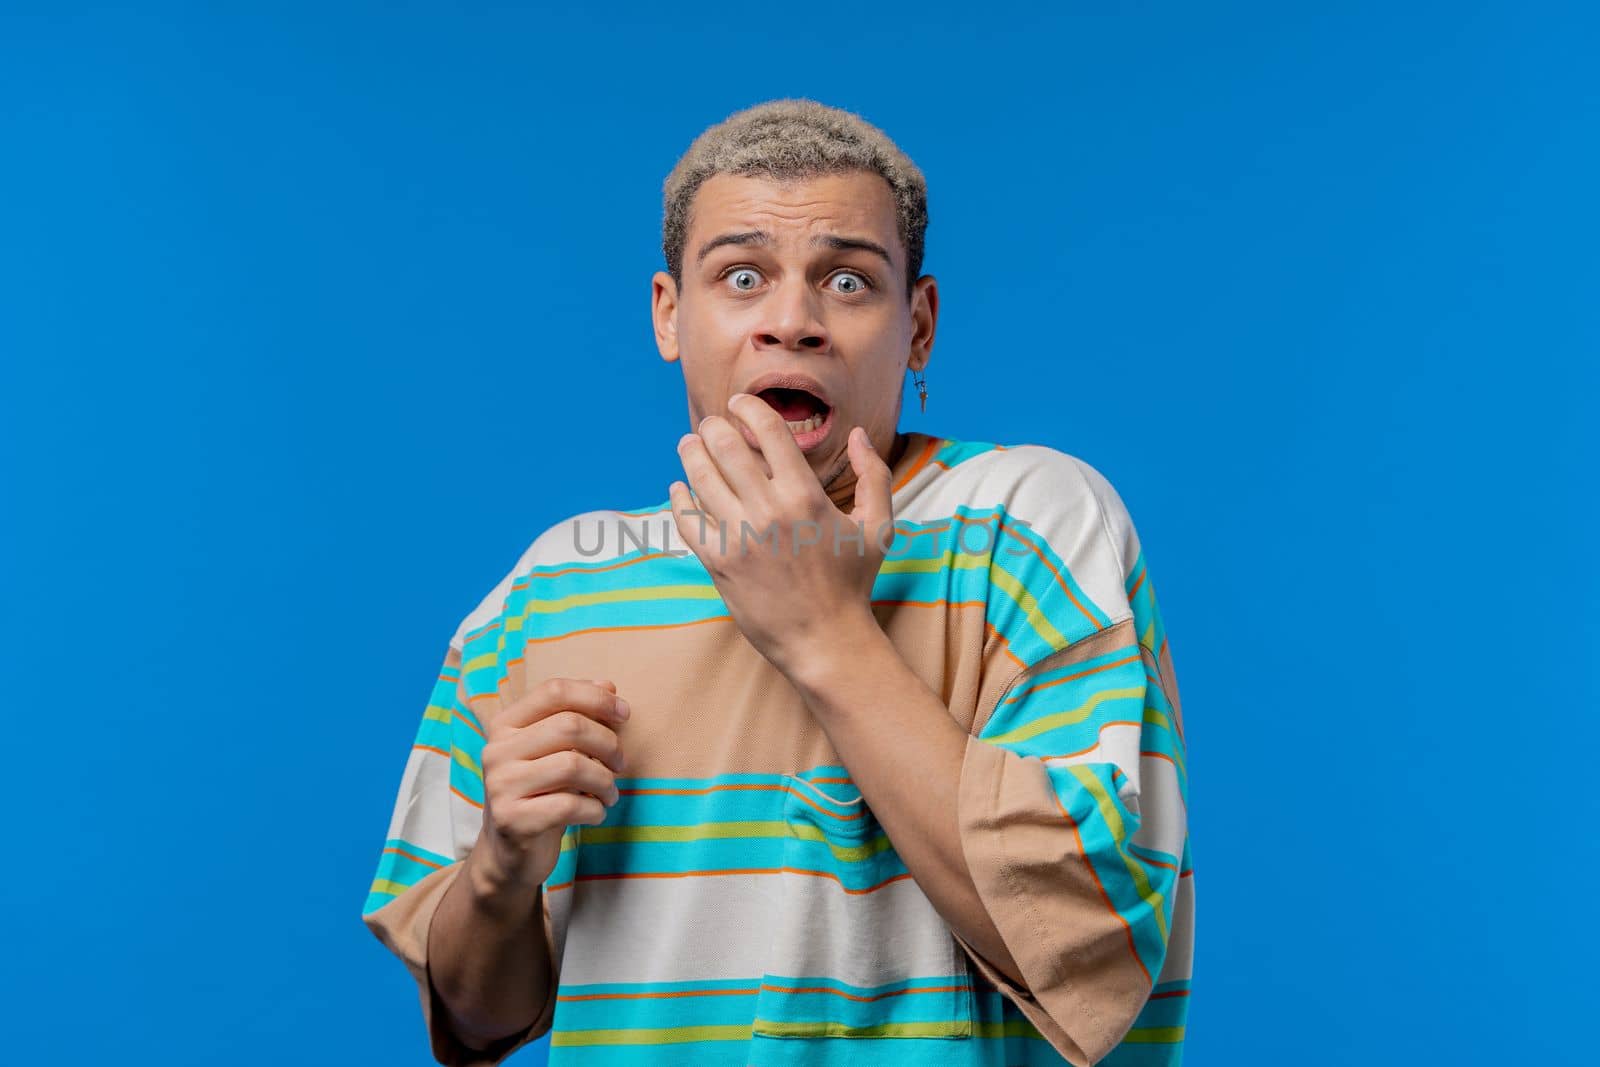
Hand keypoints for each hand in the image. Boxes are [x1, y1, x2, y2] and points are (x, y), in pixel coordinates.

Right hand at [469, 677, 629, 900]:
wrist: (509, 853)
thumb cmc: (541, 793)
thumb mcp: (555, 752)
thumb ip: (577, 717)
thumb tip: (609, 686)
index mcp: (506, 725)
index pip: (554, 691)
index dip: (596, 698)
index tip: (624, 713)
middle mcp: (497, 751)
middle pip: (569, 726)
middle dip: (608, 743)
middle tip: (620, 763)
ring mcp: (501, 786)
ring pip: (573, 765)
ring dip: (606, 780)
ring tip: (610, 792)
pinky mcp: (513, 820)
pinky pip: (571, 805)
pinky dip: (595, 808)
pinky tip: (596, 812)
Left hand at [667, 392, 893, 675]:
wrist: (826, 640)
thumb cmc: (853, 584)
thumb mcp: (878, 527)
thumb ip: (873, 475)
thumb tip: (858, 434)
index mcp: (806, 495)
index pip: (768, 431)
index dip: (747, 408)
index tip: (738, 403)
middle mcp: (769, 511)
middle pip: (726, 448)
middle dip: (713, 427)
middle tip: (710, 424)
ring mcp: (740, 537)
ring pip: (701, 479)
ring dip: (691, 455)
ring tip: (688, 446)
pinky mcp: (719, 563)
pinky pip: (688, 521)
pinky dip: (679, 500)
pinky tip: (679, 489)